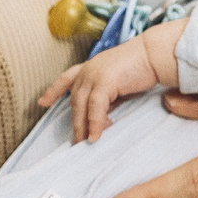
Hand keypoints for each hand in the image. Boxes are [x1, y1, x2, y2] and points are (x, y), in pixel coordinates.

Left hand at [39, 28, 182, 142]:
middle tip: (77, 142)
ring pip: (81, 106)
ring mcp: (94, 74)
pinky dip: (95, 123)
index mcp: (91, 67)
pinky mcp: (104, 81)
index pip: (66, 78)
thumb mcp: (119, 82)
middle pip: (75, 101)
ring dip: (83, 127)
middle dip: (76, 123)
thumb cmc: (142, 67)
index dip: (54, 91)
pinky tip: (96, 135)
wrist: (155, 54)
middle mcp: (88, 69)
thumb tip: (103, 118)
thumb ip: (108, 97)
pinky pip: (95, 108)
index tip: (42, 103)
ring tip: (85, 143)